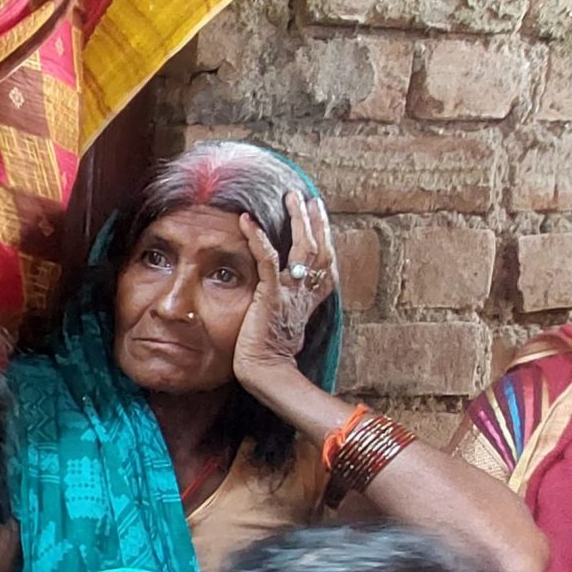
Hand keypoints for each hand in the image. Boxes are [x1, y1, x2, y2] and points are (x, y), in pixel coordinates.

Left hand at [232, 189, 337, 384]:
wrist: (266, 374)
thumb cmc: (269, 354)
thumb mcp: (283, 321)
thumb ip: (286, 302)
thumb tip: (279, 292)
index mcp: (310, 298)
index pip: (324, 261)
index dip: (324, 235)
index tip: (319, 213)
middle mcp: (305, 293)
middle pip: (319, 249)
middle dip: (315, 221)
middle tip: (308, 197)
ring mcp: (291, 294)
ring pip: (302, 249)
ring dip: (297, 220)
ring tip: (291, 197)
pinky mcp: (271, 297)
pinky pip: (268, 261)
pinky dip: (258, 238)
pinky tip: (247, 220)